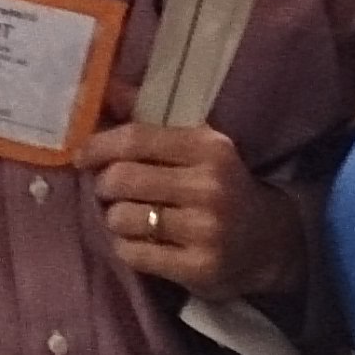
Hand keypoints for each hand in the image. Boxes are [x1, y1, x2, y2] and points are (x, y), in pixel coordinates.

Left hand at [80, 121, 302, 298]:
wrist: (271, 243)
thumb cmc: (221, 187)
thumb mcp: (198, 147)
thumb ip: (149, 119)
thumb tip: (105, 87)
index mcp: (209, 147)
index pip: (135, 138)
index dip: (98, 146)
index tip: (83, 156)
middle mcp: (209, 186)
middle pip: (121, 179)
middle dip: (105, 186)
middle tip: (111, 191)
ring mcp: (205, 229)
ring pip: (121, 218)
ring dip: (115, 218)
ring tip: (131, 217)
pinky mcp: (198, 267)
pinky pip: (133, 253)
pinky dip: (127, 247)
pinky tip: (143, 242)